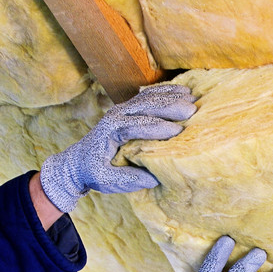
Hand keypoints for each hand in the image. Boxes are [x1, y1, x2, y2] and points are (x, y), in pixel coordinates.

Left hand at [40, 84, 196, 211]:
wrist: (79, 160)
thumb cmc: (93, 172)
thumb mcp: (105, 181)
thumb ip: (127, 179)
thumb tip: (152, 178)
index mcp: (111, 131)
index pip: (136, 126)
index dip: (157, 128)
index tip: (178, 132)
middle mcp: (116, 115)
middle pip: (145, 106)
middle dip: (169, 106)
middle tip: (191, 110)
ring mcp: (122, 108)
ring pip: (149, 97)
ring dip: (171, 96)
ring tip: (193, 98)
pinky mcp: (128, 107)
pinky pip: (148, 95)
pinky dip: (166, 92)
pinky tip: (183, 91)